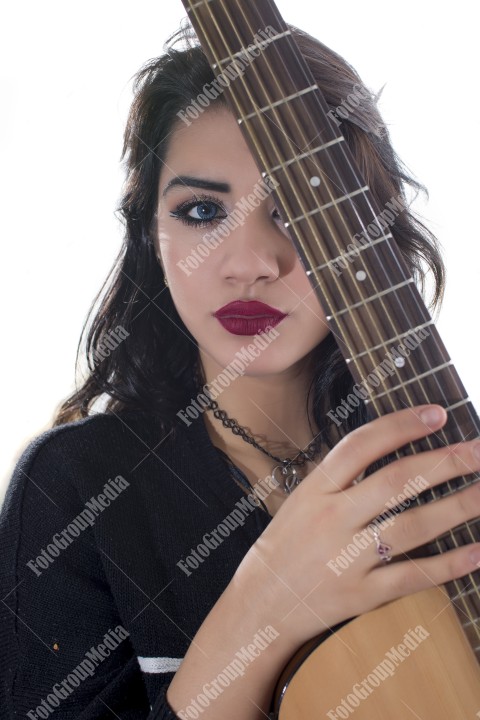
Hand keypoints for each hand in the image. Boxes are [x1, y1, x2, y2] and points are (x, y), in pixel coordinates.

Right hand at [235, 404, 479, 649]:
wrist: (261, 604)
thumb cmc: (284, 547)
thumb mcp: (301, 500)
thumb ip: (341, 478)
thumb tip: (391, 449)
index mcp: (315, 490)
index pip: (362, 445)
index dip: (401, 425)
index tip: (437, 414)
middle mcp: (332, 519)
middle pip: (396, 481)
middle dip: (444, 463)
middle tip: (479, 451)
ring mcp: (347, 558)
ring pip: (411, 526)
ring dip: (457, 508)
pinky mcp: (361, 594)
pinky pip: (411, 576)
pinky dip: (448, 564)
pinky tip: (477, 551)